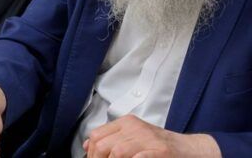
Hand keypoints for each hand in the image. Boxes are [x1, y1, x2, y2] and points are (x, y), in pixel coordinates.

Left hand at [84, 115, 220, 157]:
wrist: (190, 149)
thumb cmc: (160, 146)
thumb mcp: (133, 136)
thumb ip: (111, 138)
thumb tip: (87, 146)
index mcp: (126, 123)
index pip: (97, 135)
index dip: (92, 152)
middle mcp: (135, 127)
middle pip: (104, 145)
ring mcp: (148, 138)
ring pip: (118, 152)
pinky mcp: (161, 150)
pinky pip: (139, 156)